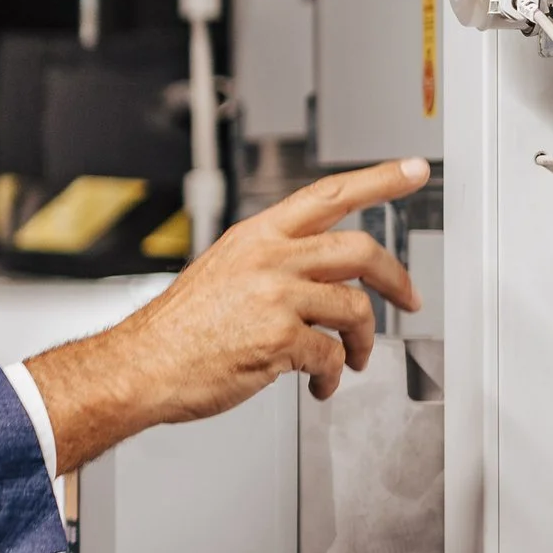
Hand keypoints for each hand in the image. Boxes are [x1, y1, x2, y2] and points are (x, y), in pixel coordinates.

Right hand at [27, 158, 427, 473]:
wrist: (140, 366)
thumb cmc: (176, 329)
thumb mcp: (221, 272)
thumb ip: (270, 264)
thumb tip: (322, 279)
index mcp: (254, 236)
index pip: (328, 195)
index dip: (379, 180)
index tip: (413, 170)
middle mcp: (268, 259)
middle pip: (361, 249)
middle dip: (398, 279)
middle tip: (409, 298)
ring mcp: (276, 297)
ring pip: (356, 308)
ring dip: (363, 341)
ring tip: (353, 357)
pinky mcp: (280, 339)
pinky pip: (332, 356)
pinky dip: (333, 375)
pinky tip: (319, 382)